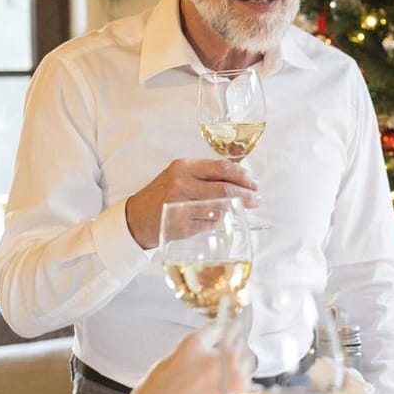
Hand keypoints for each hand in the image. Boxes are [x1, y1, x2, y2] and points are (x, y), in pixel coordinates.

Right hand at [107, 326, 248, 393]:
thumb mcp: (164, 367)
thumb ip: (189, 354)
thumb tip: (207, 349)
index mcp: (193, 347)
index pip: (219, 327)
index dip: (224, 327)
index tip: (230, 326)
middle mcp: (215, 360)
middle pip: (237, 342)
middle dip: (234, 344)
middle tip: (234, 345)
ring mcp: (230, 382)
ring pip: (246, 362)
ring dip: (240, 362)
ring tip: (231, 368)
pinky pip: (248, 384)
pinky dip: (242, 382)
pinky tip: (232, 387)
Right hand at [123, 158, 258, 247]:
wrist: (137, 217)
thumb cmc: (163, 194)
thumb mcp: (180, 175)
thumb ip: (205, 175)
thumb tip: (239, 178)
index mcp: (184, 167)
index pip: (222, 168)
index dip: (243, 176)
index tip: (253, 182)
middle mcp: (181, 184)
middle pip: (225, 188)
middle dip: (246, 194)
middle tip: (256, 199)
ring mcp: (180, 205)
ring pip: (220, 207)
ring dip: (235, 209)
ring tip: (242, 209)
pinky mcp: (181, 225)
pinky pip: (210, 224)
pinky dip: (220, 222)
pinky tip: (222, 220)